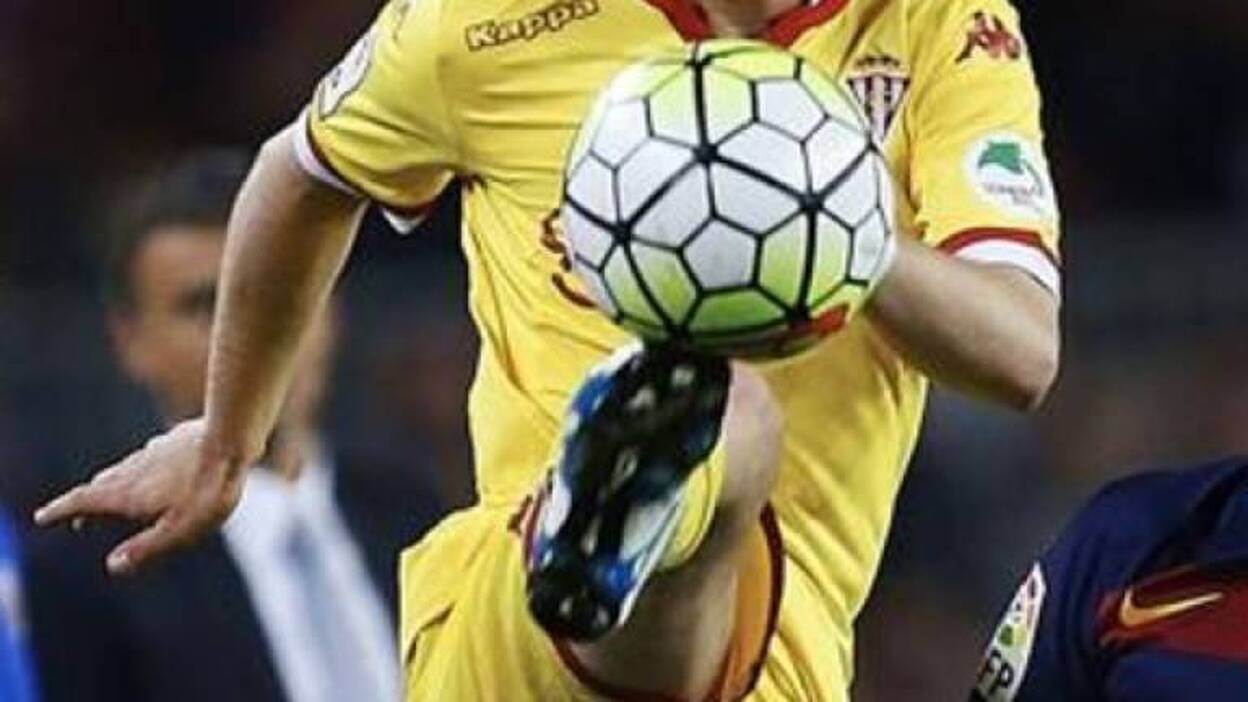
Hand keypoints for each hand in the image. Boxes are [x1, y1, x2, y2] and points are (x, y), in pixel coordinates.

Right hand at [33, 418, 246, 575]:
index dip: (61, 511)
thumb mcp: (179, 530)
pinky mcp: (172, 443)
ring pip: (121, 472)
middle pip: (100, 488)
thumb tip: (114, 565)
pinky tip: (146, 468)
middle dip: (85, 503)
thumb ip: (146, 549)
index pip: (84, 501)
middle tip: (74, 517)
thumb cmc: (207, 493)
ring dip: (108, 486)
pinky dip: (135, 471)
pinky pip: (145, 459)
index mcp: (127, 494)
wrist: (231, 442)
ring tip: (105, 496)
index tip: (42, 517)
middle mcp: (133, 471)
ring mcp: (152, 454)